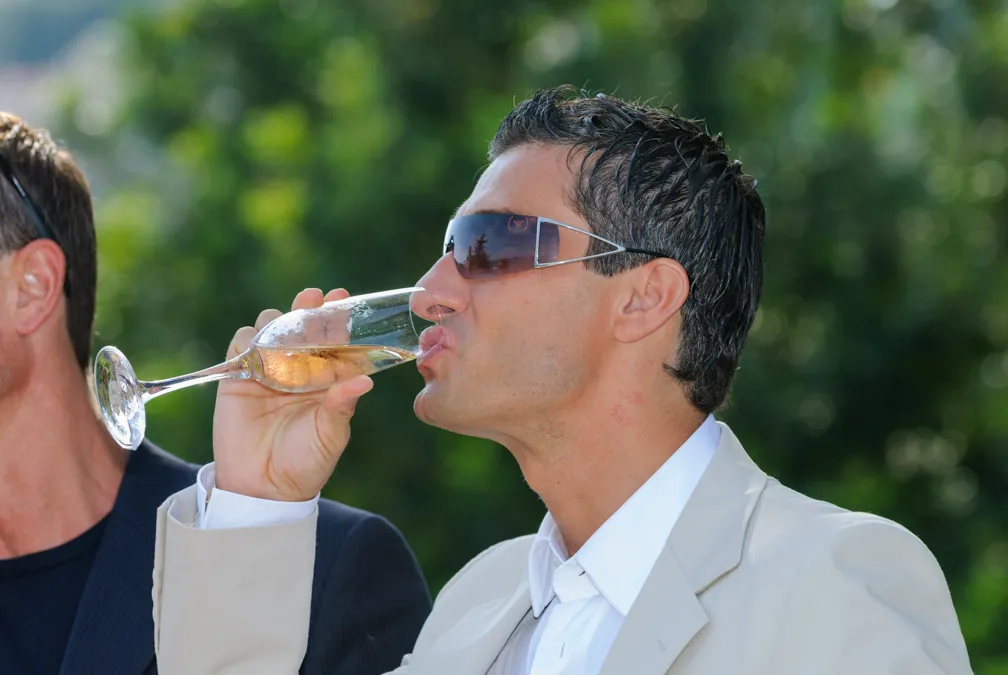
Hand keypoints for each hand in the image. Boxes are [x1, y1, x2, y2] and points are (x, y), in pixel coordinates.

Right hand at [212, 288, 373, 500]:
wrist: (264, 489)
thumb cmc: (306, 463)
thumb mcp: (331, 434)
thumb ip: (342, 406)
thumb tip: (365, 381)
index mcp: (325, 378)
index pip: (332, 339)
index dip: (336, 317)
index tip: (341, 297)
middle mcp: (297, 369)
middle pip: (300, 326)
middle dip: (306, 307)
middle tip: (313, 296)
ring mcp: (266, 371)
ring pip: (268, 329)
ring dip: (276, 319)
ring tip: (286, 320)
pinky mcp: (237, 380)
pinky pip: (239, 347)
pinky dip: (246, 339)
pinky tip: (257, 341)